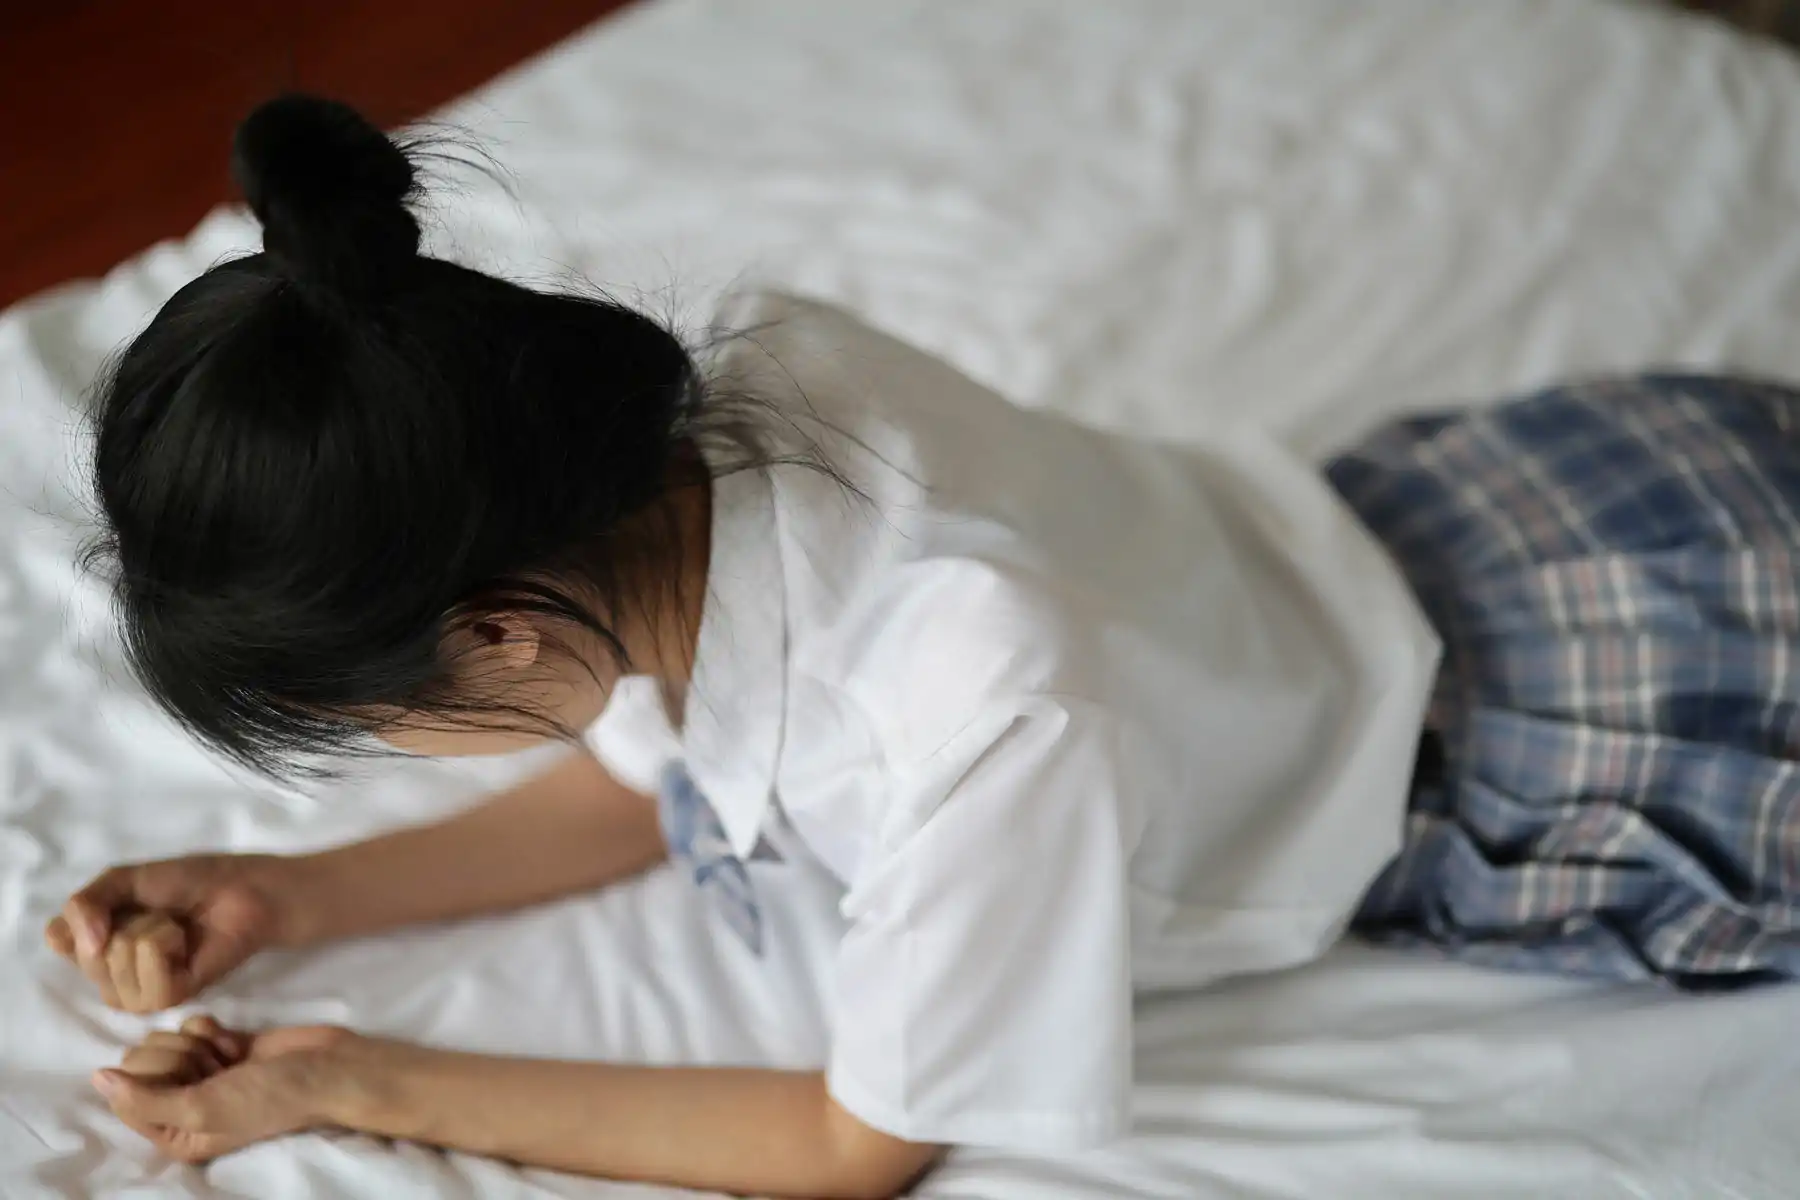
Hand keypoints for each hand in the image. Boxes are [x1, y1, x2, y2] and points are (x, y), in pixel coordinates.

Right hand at [45, 854, 295, 1011]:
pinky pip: (145, 984)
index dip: (84, 917)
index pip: (58, 939)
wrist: (242, 890)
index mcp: (93, 942)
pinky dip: (164, 951)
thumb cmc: (189, 881)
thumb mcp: (124, 879)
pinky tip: (185, 944)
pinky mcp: (168, 998)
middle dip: (124, 922)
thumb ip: (84, 904)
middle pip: (84, 957)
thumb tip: (82, 948)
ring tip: (175, 927)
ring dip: (147, 933)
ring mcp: (137, 990)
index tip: (120, 901)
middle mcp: (108, 972)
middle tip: (160, 913)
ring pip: (113, 970)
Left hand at [95, 1015, 351, 1163]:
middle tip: (214, 1069)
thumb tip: (96, 1078)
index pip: (126, 1096)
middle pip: (142, 1064)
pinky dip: (212, 1030)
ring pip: (165, 1041)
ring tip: (229, 1059)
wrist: (326, 1070)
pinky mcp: (219, 1046)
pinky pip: (191, 1027)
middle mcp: (181, 1105)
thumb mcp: (201, 1109)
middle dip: (179, 1058)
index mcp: (173, 1135)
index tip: (190, 1078)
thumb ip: (144, 1098)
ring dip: (198, 1045)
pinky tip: (234, 1042)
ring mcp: (200, 1074)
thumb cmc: (267, 1098)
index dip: (151, 1077)